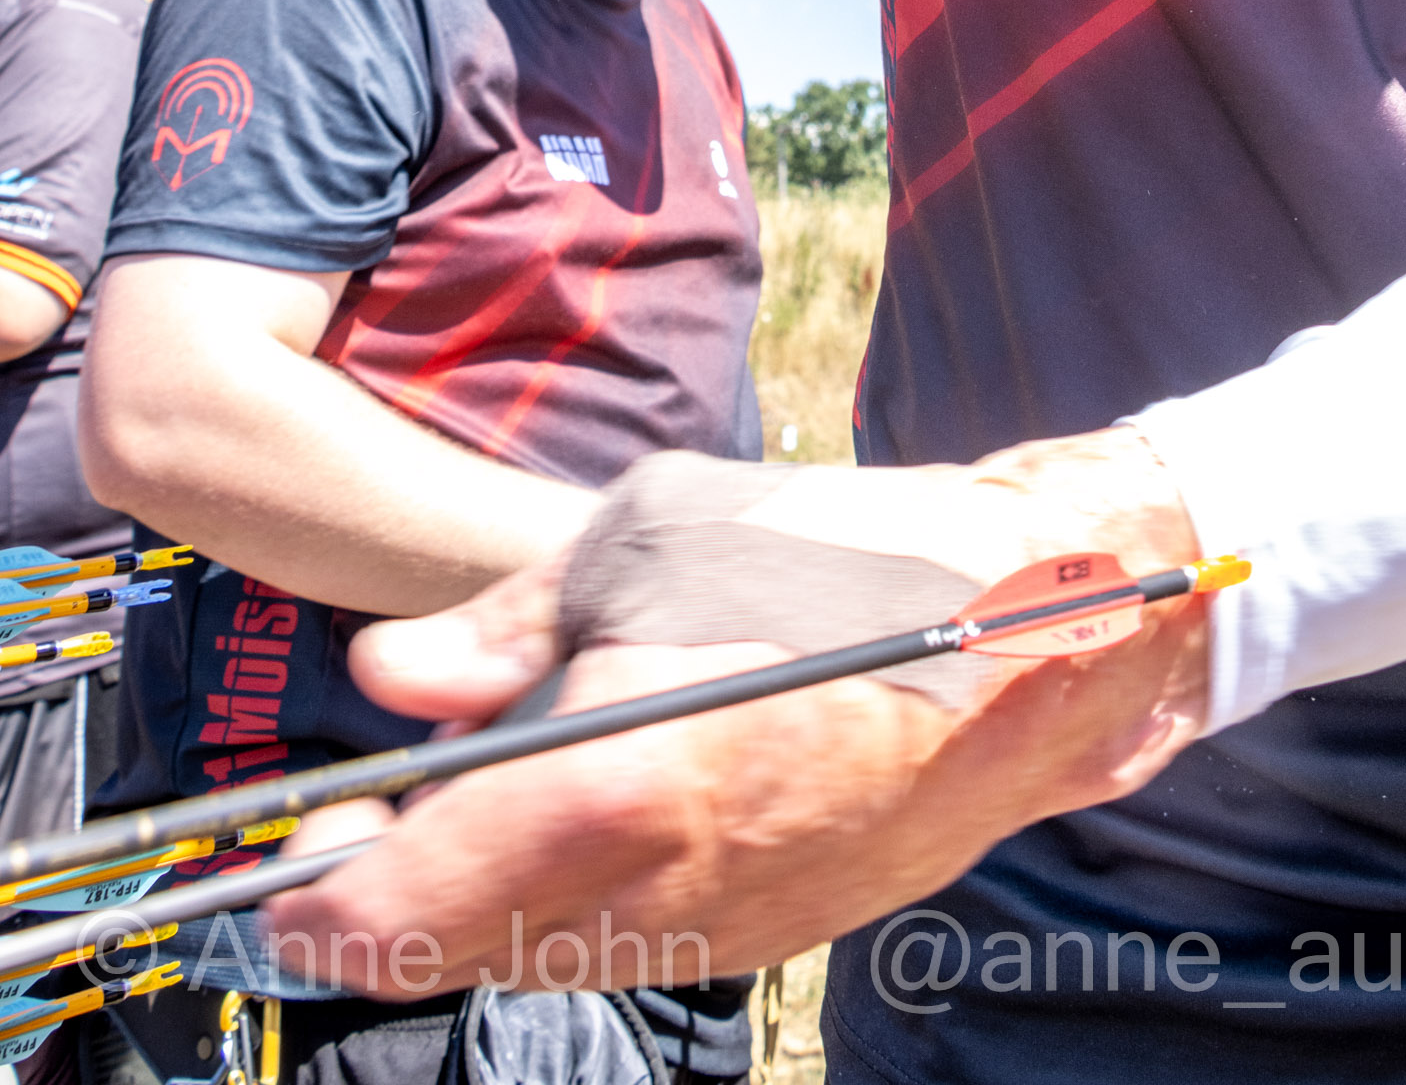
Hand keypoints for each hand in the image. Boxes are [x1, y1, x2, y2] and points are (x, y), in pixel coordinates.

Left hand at [266, 426, 1206, 992]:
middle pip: (458, 952)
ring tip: (497, 788)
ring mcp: (725, 933)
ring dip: (490, 898)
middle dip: (392, 900)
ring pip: (544, 955)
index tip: (287, 867)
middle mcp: (658, 895)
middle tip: (371, 820)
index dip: (318, 900)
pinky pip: (635, 942)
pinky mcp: (778, 935)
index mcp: (611, 791)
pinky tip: (608, 801)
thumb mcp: (652, 531)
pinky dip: (585, 896)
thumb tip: (397, 675)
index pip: (400, 910)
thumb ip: (504, 624)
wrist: (1037, 637)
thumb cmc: (849, 556)